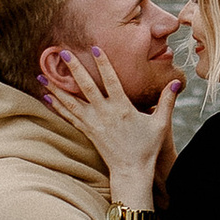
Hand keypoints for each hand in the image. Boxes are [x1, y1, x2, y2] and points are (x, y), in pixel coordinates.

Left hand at [39, 40, 177, 211]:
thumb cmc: (146, 147)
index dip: (103, 64)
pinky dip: (57, 105)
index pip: (111, 81)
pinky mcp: (87, 132)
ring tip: (42, 75)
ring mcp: (93, 124)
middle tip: (61, 52)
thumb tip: (177, 81)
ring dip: (56, 88)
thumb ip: (167, 101)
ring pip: (71, 102)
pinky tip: (47, 96)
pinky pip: (69, 116)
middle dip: (73, 69)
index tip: (94, 48)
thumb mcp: (161, 124)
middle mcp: (104, 114)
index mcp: (122, 108)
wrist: (131, 171)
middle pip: (86, 87)